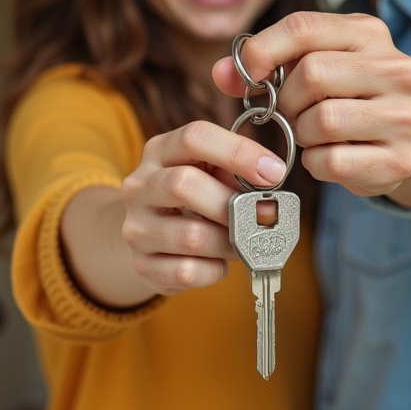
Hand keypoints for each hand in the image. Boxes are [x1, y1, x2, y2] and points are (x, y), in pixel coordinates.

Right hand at [120, 121, 287, 294]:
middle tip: (261, 216)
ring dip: (229, 242)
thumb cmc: (191, 199)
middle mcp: (140, 186)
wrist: (146, 236)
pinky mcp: (142, 266)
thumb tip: (271, 187)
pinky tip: (217, 262)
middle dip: (233, 203)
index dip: (239, 152)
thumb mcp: (208, 172)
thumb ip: (236, 172)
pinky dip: (214, 269)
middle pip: (184, 184)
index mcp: (159, 151)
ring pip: (191, 236)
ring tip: (244, 243)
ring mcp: (136, 228)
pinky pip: (187, 272)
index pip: (194, 137)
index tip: (274, 172)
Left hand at [212, 12, 410, 196]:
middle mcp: (397, 68)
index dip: (264, 50)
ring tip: (312, 132)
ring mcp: (404, 115)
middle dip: (287, 99)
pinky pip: (333, 160)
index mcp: (369, 33)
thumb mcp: (307, 65)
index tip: (249, 75)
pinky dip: (316, 163)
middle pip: (312, 74)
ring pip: (323, 120)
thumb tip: (222, 73)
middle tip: (292, 111)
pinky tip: (327, 155)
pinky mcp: (400, 160)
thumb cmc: (340, 96)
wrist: (394, 141)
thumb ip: (261, 63)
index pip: (304, 26)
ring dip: (302, 133)